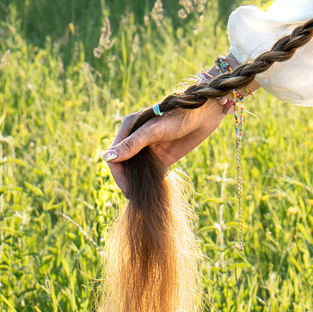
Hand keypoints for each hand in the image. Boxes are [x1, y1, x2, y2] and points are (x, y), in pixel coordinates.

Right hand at [98, 100, 227, 194]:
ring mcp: (147, 148)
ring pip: (134, 170)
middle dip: (126, 181)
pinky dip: (148, 182)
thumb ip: (132, 144)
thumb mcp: (154, 130)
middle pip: (123, 165)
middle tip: (134, 197)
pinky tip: (151, 191)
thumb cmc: (179, 116)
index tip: (127, 190)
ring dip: (135, 183)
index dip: (118, 174)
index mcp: (128, 128)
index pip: (114, 155)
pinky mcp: (161, 156)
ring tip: (141, 197)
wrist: (205, 114)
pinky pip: (149, 172)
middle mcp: (135, 138)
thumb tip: (107, 158)